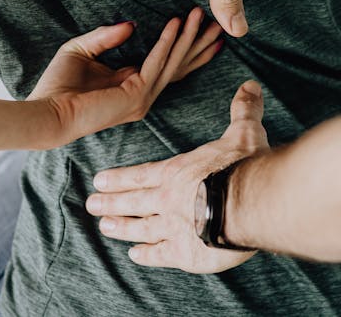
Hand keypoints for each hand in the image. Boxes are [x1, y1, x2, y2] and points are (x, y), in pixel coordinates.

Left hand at [29, 7, 222, 145]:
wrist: (46, 112)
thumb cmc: (57, 86)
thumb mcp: (81, 50)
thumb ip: (105, 36)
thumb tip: (131, 24)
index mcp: (131, 84)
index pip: (167, 64)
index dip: (185, 45)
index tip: (200, 25)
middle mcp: (142, 94)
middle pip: (179, 65)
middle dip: (199, 43)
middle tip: (219, 22)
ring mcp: (142, 98)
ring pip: (173, 63)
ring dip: (188, 38)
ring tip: (201, 15)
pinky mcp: (136, 96)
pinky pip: (156, 63)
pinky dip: (167, 42)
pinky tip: (175, 23)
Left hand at [86, 80, 268, 273]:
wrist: (250, 203)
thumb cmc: (244, 166)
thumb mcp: (244, 133)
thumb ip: (243, 111)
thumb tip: (250, 86)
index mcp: (177, 172)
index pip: (141, 175)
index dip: (120, 178)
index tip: (99, 180)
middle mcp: (168, 199)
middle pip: (133, 201)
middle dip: (110, 203)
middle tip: (91, 205)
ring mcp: (172, 228)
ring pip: (140, 228)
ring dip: (121, 228)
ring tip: (105, 228)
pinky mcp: (184, 253)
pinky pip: (159, 254)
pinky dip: (146, 254)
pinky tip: (135, 255)